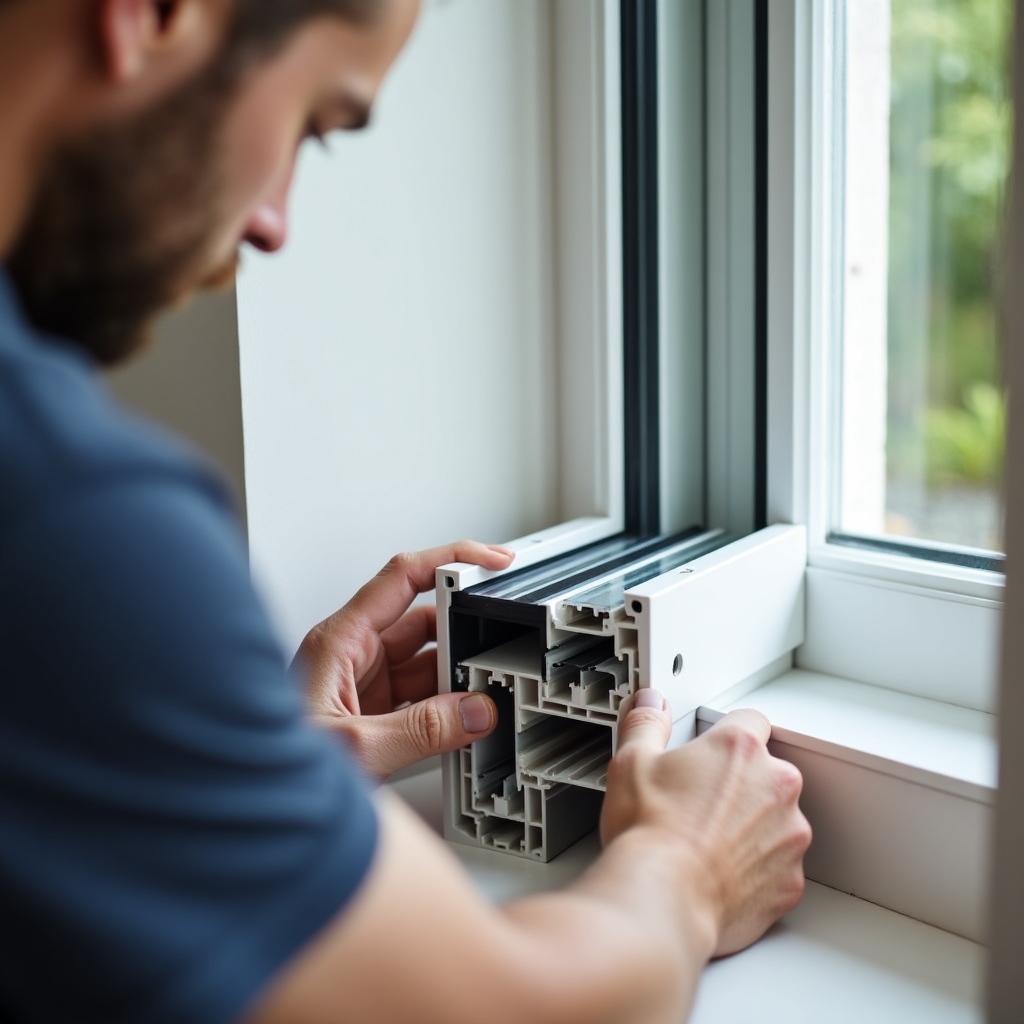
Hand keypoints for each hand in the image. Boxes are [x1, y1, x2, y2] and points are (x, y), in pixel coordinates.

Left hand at [296, 541, 514, 777]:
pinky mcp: (372, 712)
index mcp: (340, 639)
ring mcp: (363, 683)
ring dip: (457, 675)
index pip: (404, 577)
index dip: (451, 559)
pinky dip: (448, 706)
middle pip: (423, 620)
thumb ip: (421, 730)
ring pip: (426, 661)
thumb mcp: (355, 747)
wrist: (251, 801)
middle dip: (463, 631)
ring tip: (483, 691)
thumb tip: (473, 712)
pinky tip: (464, 719)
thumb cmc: (274, 763)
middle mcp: (351, 654)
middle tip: (498, 643)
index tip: (490, 560)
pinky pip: (421, 696)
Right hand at [601, 691, 810, 957]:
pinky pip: (779, 867)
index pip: (751, 721)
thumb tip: (649, 705)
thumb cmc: (649, 833)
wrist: (662, 899)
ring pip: (777, 820)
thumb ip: (646, 724)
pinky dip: (756, 870)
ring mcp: (789, 836)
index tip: (711, 752)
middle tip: (699, 802)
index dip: (727, 735)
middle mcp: (775, 786)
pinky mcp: (790, 881)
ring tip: (707, 842)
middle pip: (767, 772)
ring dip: (752, 827)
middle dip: (740, 785)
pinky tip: (720, 874)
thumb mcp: (631, 762)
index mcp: (739, 749)